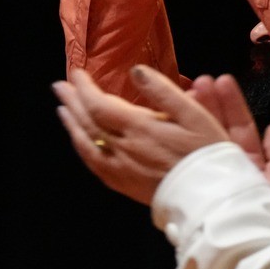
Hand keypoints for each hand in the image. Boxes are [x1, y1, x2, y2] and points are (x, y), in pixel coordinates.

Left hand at [54, 66, 235, 203]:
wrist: (209, 198)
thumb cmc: (208, 153)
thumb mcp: (195, 116)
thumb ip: (163, 91)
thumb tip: (135, 71)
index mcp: (139, 129)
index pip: (99, 104)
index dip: (85, 88)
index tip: (77, 73)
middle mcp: (124, 149)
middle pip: (88, 123)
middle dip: (72, 102)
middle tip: (60, 86)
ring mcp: (121, 169)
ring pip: (87, 144)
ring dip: (72, 125)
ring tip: (63, 111)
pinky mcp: (124, 185)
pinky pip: (95, 165)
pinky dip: (83, 149)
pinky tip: (80, 142)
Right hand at [183, 74, 269, 205]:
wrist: (244, 248)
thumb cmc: (265, 217)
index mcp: (250, 163)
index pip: (240, 127)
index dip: (232, 104)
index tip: (221, 81)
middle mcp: (228, 165)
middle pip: (218, 128)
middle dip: (209, 104)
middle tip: (198, 82)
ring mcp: (210, 173)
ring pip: (202, 139)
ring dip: (195, 115)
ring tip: (185, 92)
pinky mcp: (194, 183)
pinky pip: (187, 158)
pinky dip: (180, 138)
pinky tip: (171, 119)